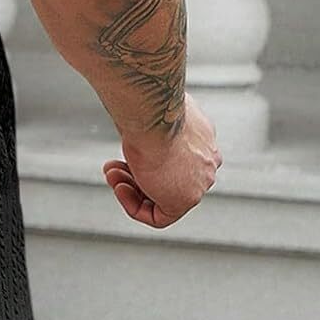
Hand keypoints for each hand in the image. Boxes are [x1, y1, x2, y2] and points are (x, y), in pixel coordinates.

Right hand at [103, 95, 221, 228]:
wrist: (156, 118)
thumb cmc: (152, 107)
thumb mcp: (155, 107)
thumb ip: (154, 117)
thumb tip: (140, 103)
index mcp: (204, 140)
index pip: (179, 160)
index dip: (147, 158)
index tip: (127, 151)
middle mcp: (207, 164)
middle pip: (169, 179)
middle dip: (136, 173)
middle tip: (113, 165)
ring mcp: (199, 183)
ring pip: (162, 197)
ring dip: (130, 188)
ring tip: (112, 173)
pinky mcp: (185, 201)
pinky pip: (159, 216)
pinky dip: (134, 206)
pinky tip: (120, 187)